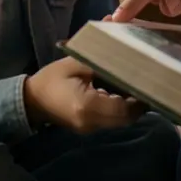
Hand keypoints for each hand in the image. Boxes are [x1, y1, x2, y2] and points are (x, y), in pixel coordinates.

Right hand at [23, 56, 143, 132]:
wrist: (31, 101)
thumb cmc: (52, 79)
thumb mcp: (75, 63)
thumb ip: (100, 60)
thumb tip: (124, 51)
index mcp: (87, 106)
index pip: (123, 108)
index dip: (139, 97)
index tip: (150, 81)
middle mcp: (91, 123)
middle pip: (126, 118)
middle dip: (139, 102)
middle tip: (148, 82)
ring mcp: (90, 128)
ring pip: (121, 121)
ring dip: (131, 106)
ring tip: (138, 84)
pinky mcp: (90, 127)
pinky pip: (112, 119)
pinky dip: (121, 108)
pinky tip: (124, 91)